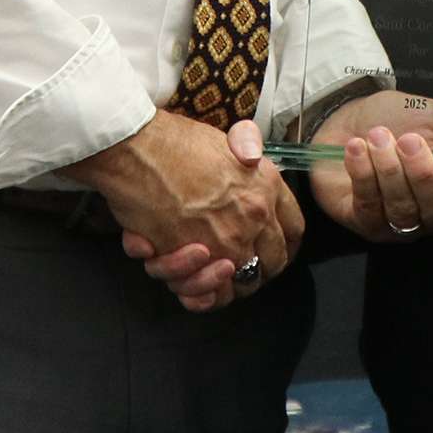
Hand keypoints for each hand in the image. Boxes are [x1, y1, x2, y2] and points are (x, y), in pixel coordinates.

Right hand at [82, 115, 300, 312]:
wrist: (138, 149)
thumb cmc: (174, 142)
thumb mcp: (223, 137)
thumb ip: (247, 144)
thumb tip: (254, 155)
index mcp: (265, 187)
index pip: (294, 230)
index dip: (287, 245)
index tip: (276, 251)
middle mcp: (253, 218)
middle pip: (273, 263)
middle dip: (259, 269)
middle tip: (238, 265)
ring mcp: (225, 242)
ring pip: (240, 284)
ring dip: (223, 282)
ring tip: (206, 266)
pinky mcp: (194, 260)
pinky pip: (209, 296)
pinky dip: (200, 295)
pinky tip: (191, 284)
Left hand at [309, 92, 432, 241]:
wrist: (344, 114)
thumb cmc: (395, 116)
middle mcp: (430, 211)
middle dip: (420, 174)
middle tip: (406, 140)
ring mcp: (398, 221)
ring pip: (405, 210)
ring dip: (389, 170)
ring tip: (377, 137)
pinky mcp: (366, 222)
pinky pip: (371, 209)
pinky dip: (363, 175)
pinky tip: (356, 149)